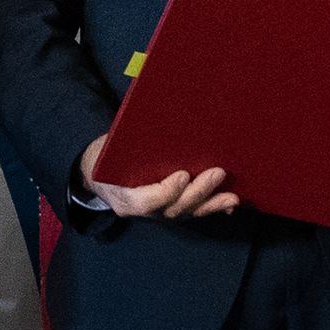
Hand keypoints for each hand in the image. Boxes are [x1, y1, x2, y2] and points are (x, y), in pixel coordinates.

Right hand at [78, 134, 238, 219]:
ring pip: (186, 212)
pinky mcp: (168, 209)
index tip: (183, 175)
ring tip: (232, 196)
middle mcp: (141, 210)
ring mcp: (156, 213)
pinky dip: (211, 208)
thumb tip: (159, 117)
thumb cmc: (105, 156)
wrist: (96, 174)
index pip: (146, 201)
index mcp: (122, 196)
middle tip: (217, 173)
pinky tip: (229, 204)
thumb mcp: (109, 147)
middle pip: (172, 209)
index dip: (166, 191)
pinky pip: (191, 211)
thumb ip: (130, 141)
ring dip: (211, 204)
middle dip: (197, 193)